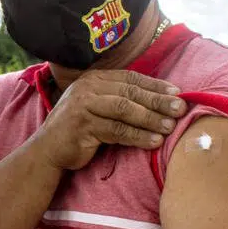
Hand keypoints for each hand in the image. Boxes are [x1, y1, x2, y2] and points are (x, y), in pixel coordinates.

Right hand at [31, 69, 184, 170]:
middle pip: (130, 93)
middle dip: (158, 101)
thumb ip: (118, 99)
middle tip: (180, 108)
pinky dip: (138, 136)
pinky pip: (117, 131)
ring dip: (151, 119)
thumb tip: (159, 100)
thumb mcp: (96, 107)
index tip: (178, 92)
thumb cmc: (77, 129)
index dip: (156, 85)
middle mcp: (88, 88)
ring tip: (170, 127)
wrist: (47, 150)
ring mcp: (83, 106)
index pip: (131, 78)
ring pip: (125, 110)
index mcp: (94, 79)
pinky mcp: (82, 126)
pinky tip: (153, 141)